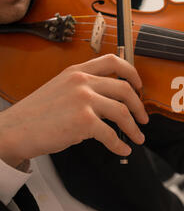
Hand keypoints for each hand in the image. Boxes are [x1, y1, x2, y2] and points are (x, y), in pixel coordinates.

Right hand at [0, 54, 148, 167]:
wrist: (14, 131)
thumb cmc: (37, 114)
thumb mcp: (60, 87)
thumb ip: (84, 86)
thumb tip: (111, 98)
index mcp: (77, 71)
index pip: (113, 61)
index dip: (132, 73)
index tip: (139, 87)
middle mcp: (82, 82)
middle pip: (125, 89)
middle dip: (139, 107)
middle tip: (144, 119)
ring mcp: (83, 100)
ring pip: (123, 112)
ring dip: (134, 128)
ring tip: (138, 137)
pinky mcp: (83, 122)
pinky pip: (111, 134)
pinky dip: (120, 144)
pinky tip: (122, 149)